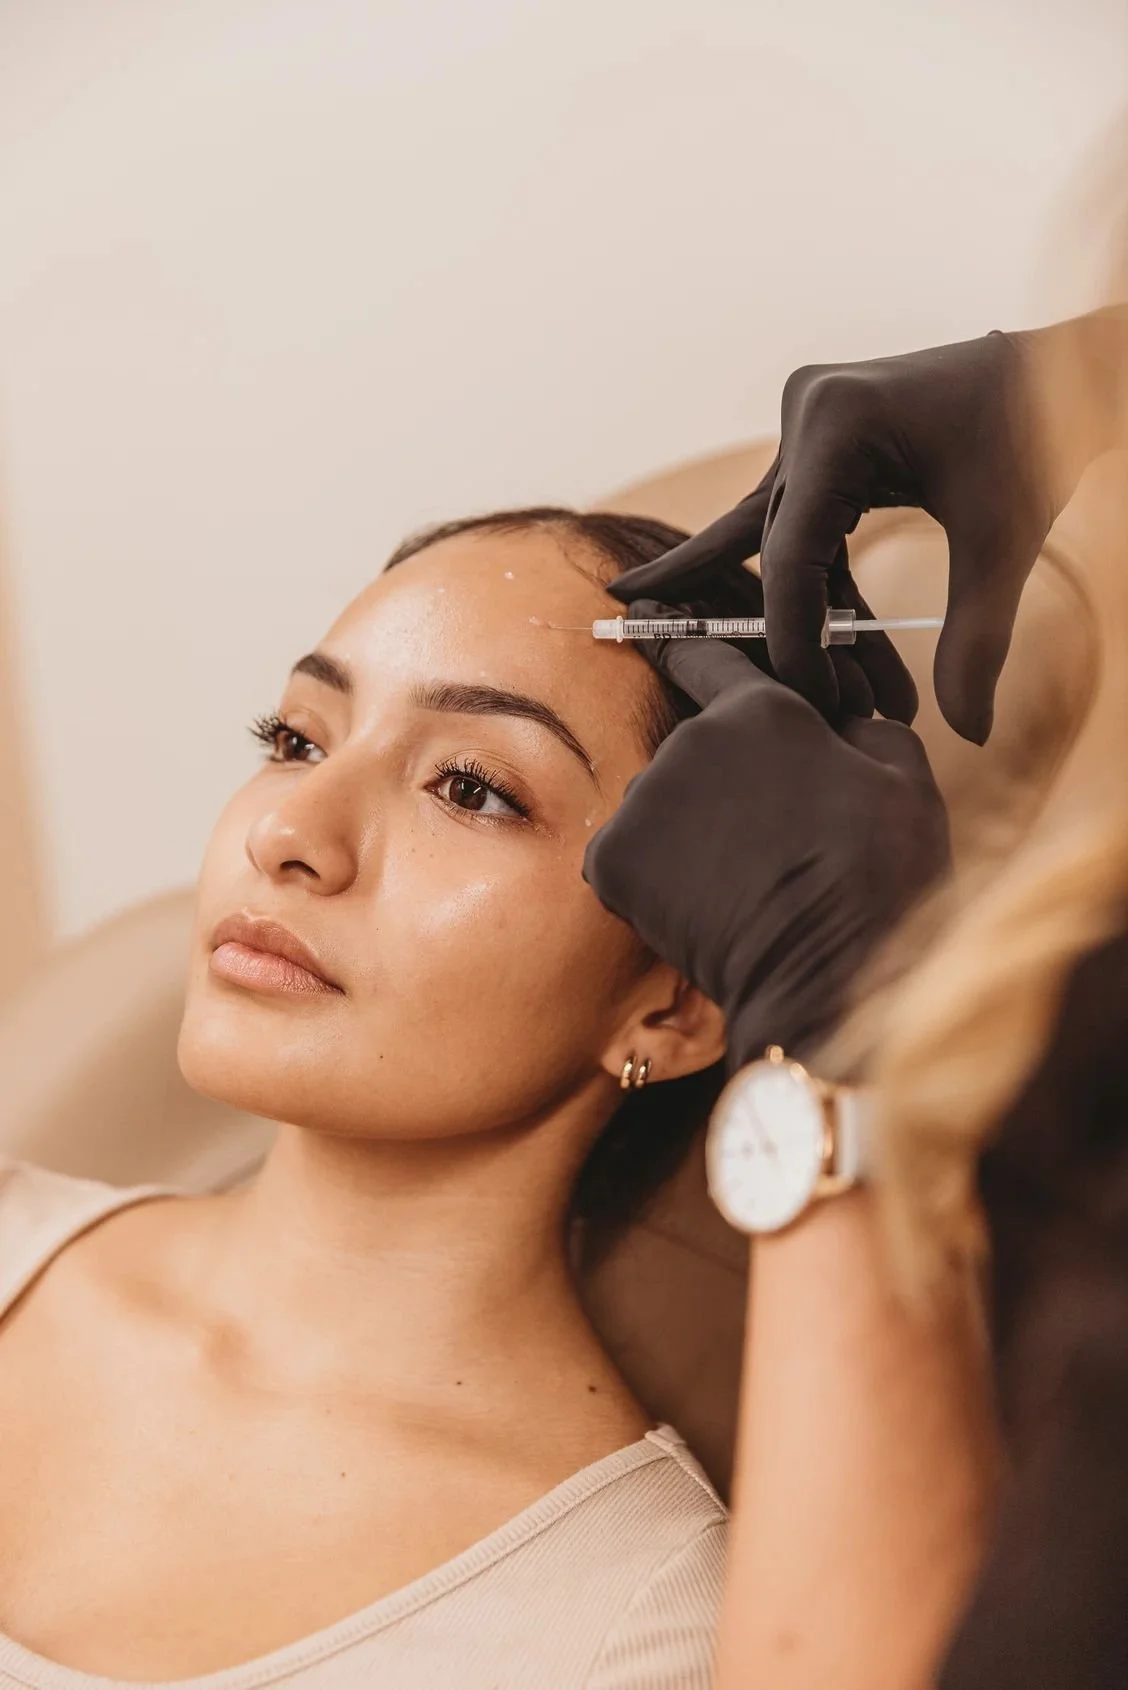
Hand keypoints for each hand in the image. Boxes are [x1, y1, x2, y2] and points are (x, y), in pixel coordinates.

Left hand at [583, 606, 949, 1065]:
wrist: (828, 976)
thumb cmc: (881, 879)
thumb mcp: (902, 778)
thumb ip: (860, 724)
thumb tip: (843, 714)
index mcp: (763, 708)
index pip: (707, 657)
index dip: (682, 641)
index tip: (644, 619)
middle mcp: (690, 739)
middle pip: (693, 749)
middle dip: (720, 786)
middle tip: (766, 845)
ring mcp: (644, 799)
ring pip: (660, 806)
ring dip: (687, 835)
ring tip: (740, 884)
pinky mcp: (610, 859)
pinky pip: (628, 858)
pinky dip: (652, 880)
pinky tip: (699, 907)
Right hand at [609, 308, 1127, 743]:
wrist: (1060, 373)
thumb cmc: (1036, 437)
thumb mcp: (1005, 541)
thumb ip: (979, 636)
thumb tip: (968, 733)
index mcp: (840, 419)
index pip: (791, 550)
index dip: (793, 633)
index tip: (808, 698)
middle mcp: (807, 415)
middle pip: (769, 546)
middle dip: (779, 626)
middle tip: (726, 671)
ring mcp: (807, 425)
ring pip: (776, 539)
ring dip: (794, 611)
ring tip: (733, 658)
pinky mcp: (820, 442)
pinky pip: (796, 524)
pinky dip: (806, 582)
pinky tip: (747, 620)